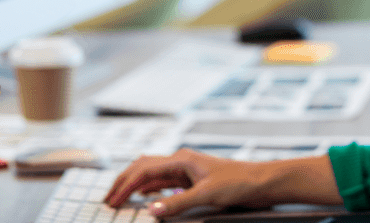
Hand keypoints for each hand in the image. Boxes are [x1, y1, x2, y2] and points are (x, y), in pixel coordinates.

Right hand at [104, 149, 266, 218]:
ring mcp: (186, 169)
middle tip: (109, 199)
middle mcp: (181, 161)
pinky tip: (146, 197)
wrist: (260, 181)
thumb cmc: (239, 182)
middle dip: (123, 182)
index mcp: (181, 159)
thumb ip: (177, 203)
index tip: (112, 200)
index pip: (143, 170)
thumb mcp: (206, 195)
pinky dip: (149, 189)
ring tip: (121, 198)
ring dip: (134, 185)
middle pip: (143, 168)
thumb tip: (151, 210)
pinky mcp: (192, 179)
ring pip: (151, 174)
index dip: (125, 185)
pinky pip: (163, 182)